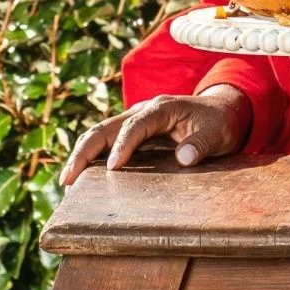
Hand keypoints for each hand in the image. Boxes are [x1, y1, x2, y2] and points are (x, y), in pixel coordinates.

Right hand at [58, 84, 251, 186]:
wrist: (222, 110)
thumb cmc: (220, 122)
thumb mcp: (219, 132)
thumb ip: (203, 143)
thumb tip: (184, 158)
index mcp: (163, 108)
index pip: (136, 125)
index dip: (123, 145)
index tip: (112, 168)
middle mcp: (144, 111)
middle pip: (107, 127)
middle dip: (85, 151)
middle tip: (68, 178)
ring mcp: (135, 120)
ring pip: (100, 133)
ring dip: (82, 154)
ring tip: (66, 182)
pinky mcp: (133, 132)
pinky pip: (107, 141)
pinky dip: (90, 156)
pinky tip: (79, 178)